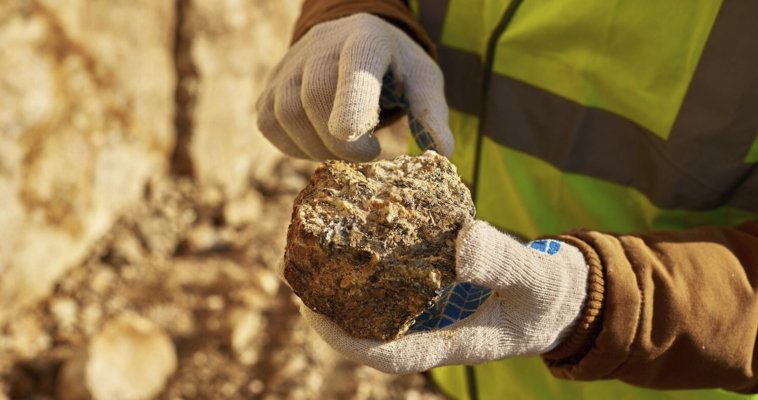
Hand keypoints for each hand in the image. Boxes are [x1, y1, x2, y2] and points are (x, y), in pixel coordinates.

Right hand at [255, 13, 452, 161]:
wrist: (352, 45)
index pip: (355, 67)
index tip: (355, 137)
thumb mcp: (422, 83)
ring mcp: (289, 63)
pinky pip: (269, 124)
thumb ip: (431, 114)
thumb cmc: (395, 70)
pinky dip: (294, 146)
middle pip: (316, 96)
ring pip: (287, 113)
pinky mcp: (269, 86)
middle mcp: (322, 44)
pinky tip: (320, 143)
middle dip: (341, 142)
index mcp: (368, 38)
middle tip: (368, 154)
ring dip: (317, 148)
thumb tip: (444, 153)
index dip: (351, 103)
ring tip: (346, 149)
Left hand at [300, 221, 589, 373]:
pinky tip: (363, 232)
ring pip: (381, 306)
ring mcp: (435, 311)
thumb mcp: (536, 279)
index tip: (312, 314)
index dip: (347, 339)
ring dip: (348, 284)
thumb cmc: (551, 297)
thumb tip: (462, 242)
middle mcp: (435, 330)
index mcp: (453, 343)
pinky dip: (378, 261)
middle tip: (299, 275)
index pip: (389, 353)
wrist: (564, 295)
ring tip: (317, 251)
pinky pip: (401, 279)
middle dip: (332, 310)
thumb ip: (504, 262)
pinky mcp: (440, 287)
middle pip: (372, 330)